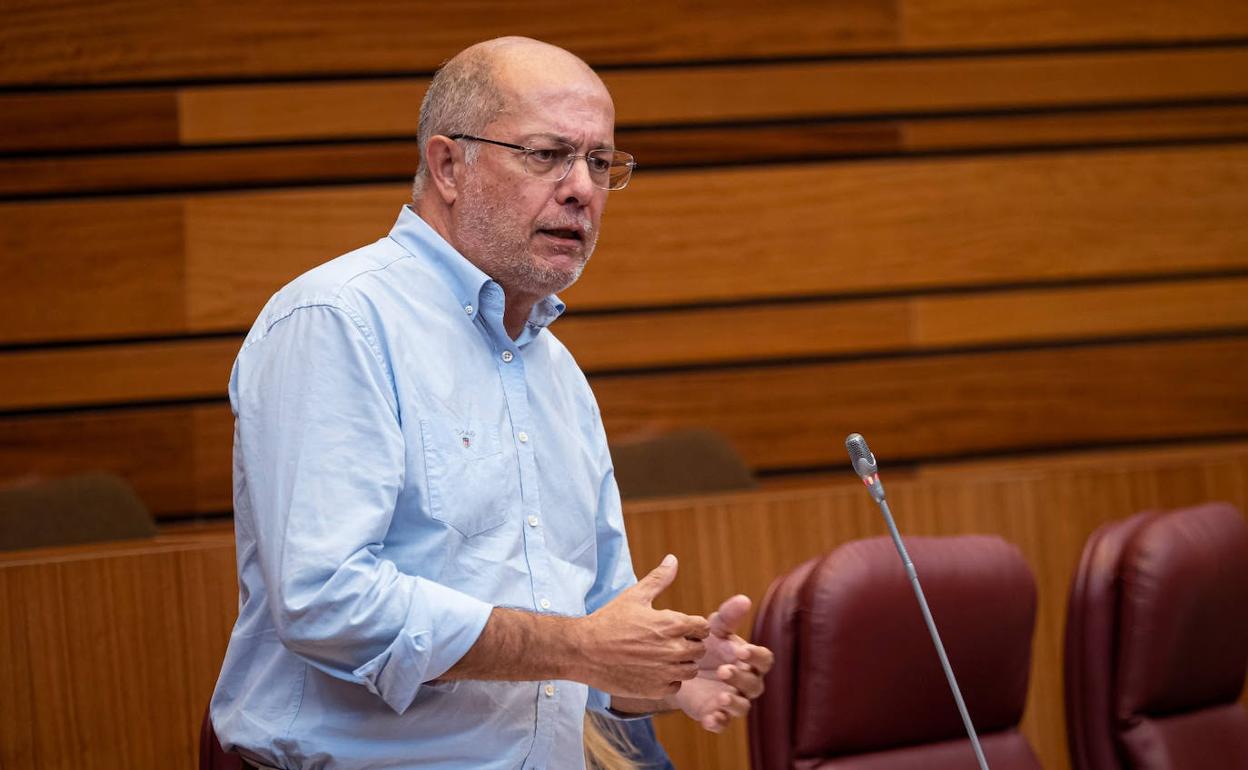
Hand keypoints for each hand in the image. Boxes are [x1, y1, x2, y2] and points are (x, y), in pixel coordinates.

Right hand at [575, 555, 709, 698]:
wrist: (584, 650)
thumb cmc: (609, 620)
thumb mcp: (635, 596)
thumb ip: (659, 579)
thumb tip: (672, 559)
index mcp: (672, 624)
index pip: (704, 628)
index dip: (694, 626)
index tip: (680, 627)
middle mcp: (674, 650)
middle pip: (700, 650)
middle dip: (689, 644)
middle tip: (669, 642)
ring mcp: (665, 672)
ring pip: (690, 670)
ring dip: (681, 663)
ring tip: (662, 657)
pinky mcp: (655, 689)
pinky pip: (676, 686)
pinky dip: (668, 680)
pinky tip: (653, 671)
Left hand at [675, 594, 774, 731]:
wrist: (676, 664)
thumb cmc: (704, 643)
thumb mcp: (714, 628)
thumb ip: (728, 616)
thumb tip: (744, 599)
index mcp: (750, 660)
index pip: (764, 660)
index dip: (756, 656)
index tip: (742, 650)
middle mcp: (746, 682)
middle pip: (754, 684)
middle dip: (740, 678)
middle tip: (723, 670)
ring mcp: (732, 700)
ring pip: (742, 707)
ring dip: (733, 704)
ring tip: (721, 697)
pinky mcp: (715, 715)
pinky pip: (721, 723)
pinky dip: (717, 722)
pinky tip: (709, 719)